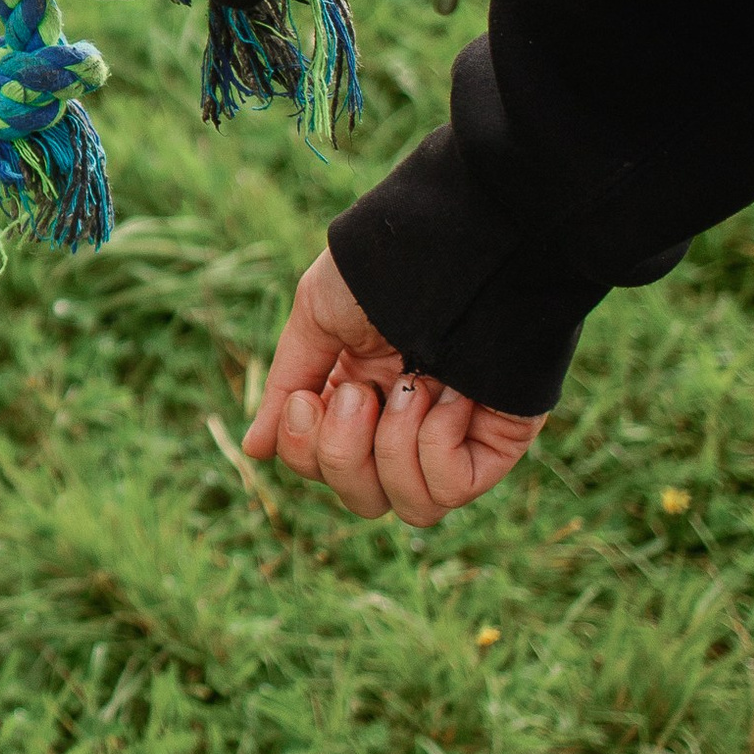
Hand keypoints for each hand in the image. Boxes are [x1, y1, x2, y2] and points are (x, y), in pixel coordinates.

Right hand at [244, 250, 541, 523]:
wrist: (461, 243)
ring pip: (410, 509)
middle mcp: (403, 424)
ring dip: (392, 451)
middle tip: (359, 394)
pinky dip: (436, 446)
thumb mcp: (318, 316)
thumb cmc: (388, 266)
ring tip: (411, 388)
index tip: (308, 398)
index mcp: (358, 393)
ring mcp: (453, 436)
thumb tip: (256, 450)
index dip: (304, 447)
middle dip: (343, 455)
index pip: (319, 465)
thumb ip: (291, 382)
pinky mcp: (497, 441)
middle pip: (361, 498)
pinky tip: (451, 394)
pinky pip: (452, 490)